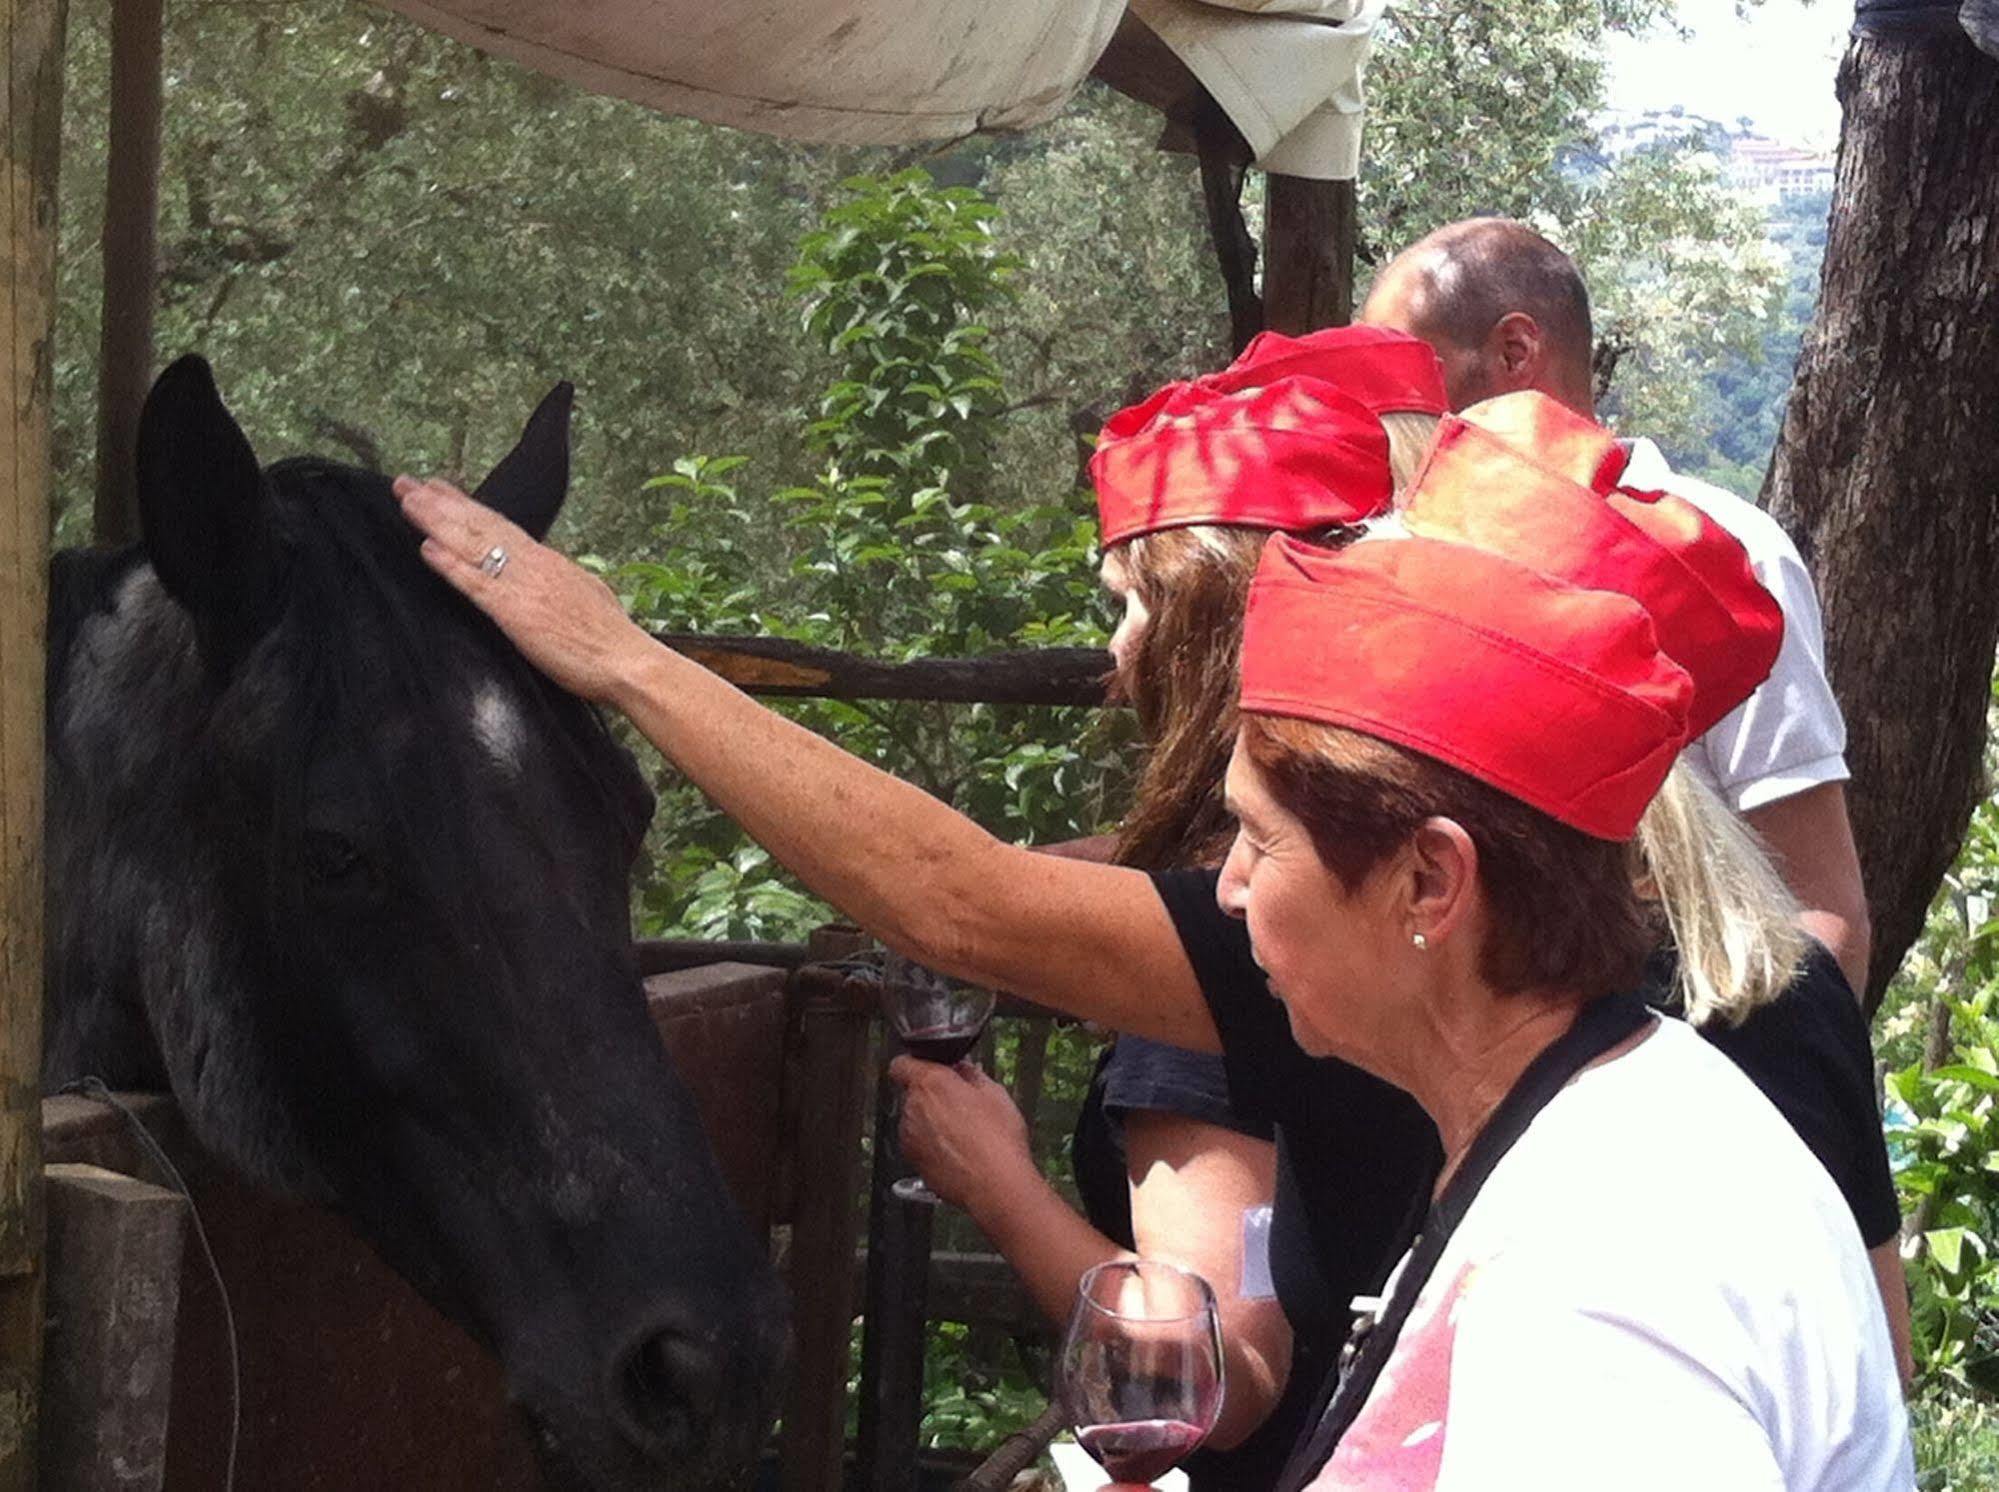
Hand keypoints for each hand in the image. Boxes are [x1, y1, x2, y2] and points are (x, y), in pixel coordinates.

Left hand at [395, 475, 655, 704]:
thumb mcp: (586, 595)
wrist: (626, 660)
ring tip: (406, 500)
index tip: (439, 488)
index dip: (466, 506)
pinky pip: (476, 584)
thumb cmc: (611, 639)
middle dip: (440, 503)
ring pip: (472, 545)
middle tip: (406, 482)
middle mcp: (533, 565)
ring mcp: (522, 587)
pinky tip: (426, 549)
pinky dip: (450, 565)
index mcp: (548, 562)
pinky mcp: (514, 614)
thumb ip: (559, 583)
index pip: (500, 526)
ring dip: (436, 521)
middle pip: (479, 526)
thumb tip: (549, 576)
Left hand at [888, 1056, 1033, 1212]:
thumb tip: (963, 1069)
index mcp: (930, 1083)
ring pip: (915, 1120)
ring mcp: (910, 1136)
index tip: (931, 1070)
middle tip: (960, 1104)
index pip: (901, 1064)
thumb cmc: (997, 1140)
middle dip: (932, 1096)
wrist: (995, 1185)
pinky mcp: (913, 1161)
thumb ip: (971, 1075)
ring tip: (963, 1133)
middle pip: (913, 1093)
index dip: (915, 1065)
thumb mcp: (994, 1094)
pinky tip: (958, 1151)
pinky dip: (932, 1145)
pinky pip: (918, 1144)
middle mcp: (913, 1108)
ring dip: (931, 1122)